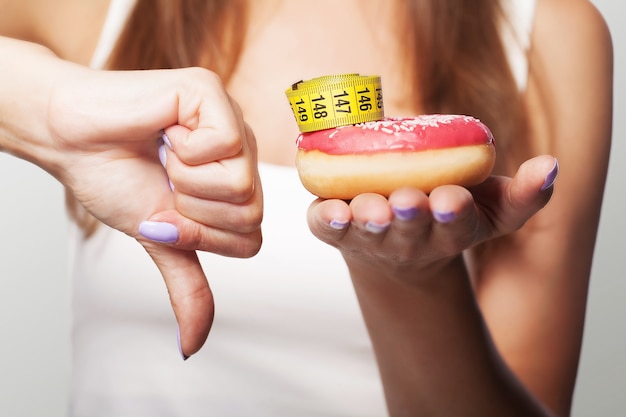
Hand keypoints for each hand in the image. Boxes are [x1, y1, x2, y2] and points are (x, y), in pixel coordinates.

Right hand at [45, 67, 262, 356]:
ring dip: (185, 179)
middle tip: (164, 178)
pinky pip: (224, 144)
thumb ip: (188, 286)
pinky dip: (183, 150)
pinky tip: (164, 131)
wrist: (68, 138)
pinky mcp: (213, 93)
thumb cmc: (114, 178)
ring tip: (163, 153)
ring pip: (242, 183)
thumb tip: (192, 346)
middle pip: (251, 212)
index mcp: (235, 185)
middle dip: (193, 210)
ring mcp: (232, 122)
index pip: (251, 238)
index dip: (202, 237)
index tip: (165, 212)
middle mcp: (242, 153)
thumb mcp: (160, 241)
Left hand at [307, 155, 556, 280]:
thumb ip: (524, 192)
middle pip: (409, 231)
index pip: (455, 226)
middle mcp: (408, 239)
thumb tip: (551, 165)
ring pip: (368, 231)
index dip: (453, 214)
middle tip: (408, 202)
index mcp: (448, 231)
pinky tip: (329, 211)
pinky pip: (328, 228)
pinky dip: (327, 220)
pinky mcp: (336, 230)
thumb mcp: (492, 208)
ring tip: (370, 208)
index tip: (451, 199)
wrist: (397, 243)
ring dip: (367, 220)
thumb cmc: (447, 214)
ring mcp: (370, 237)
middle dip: (409, 217)